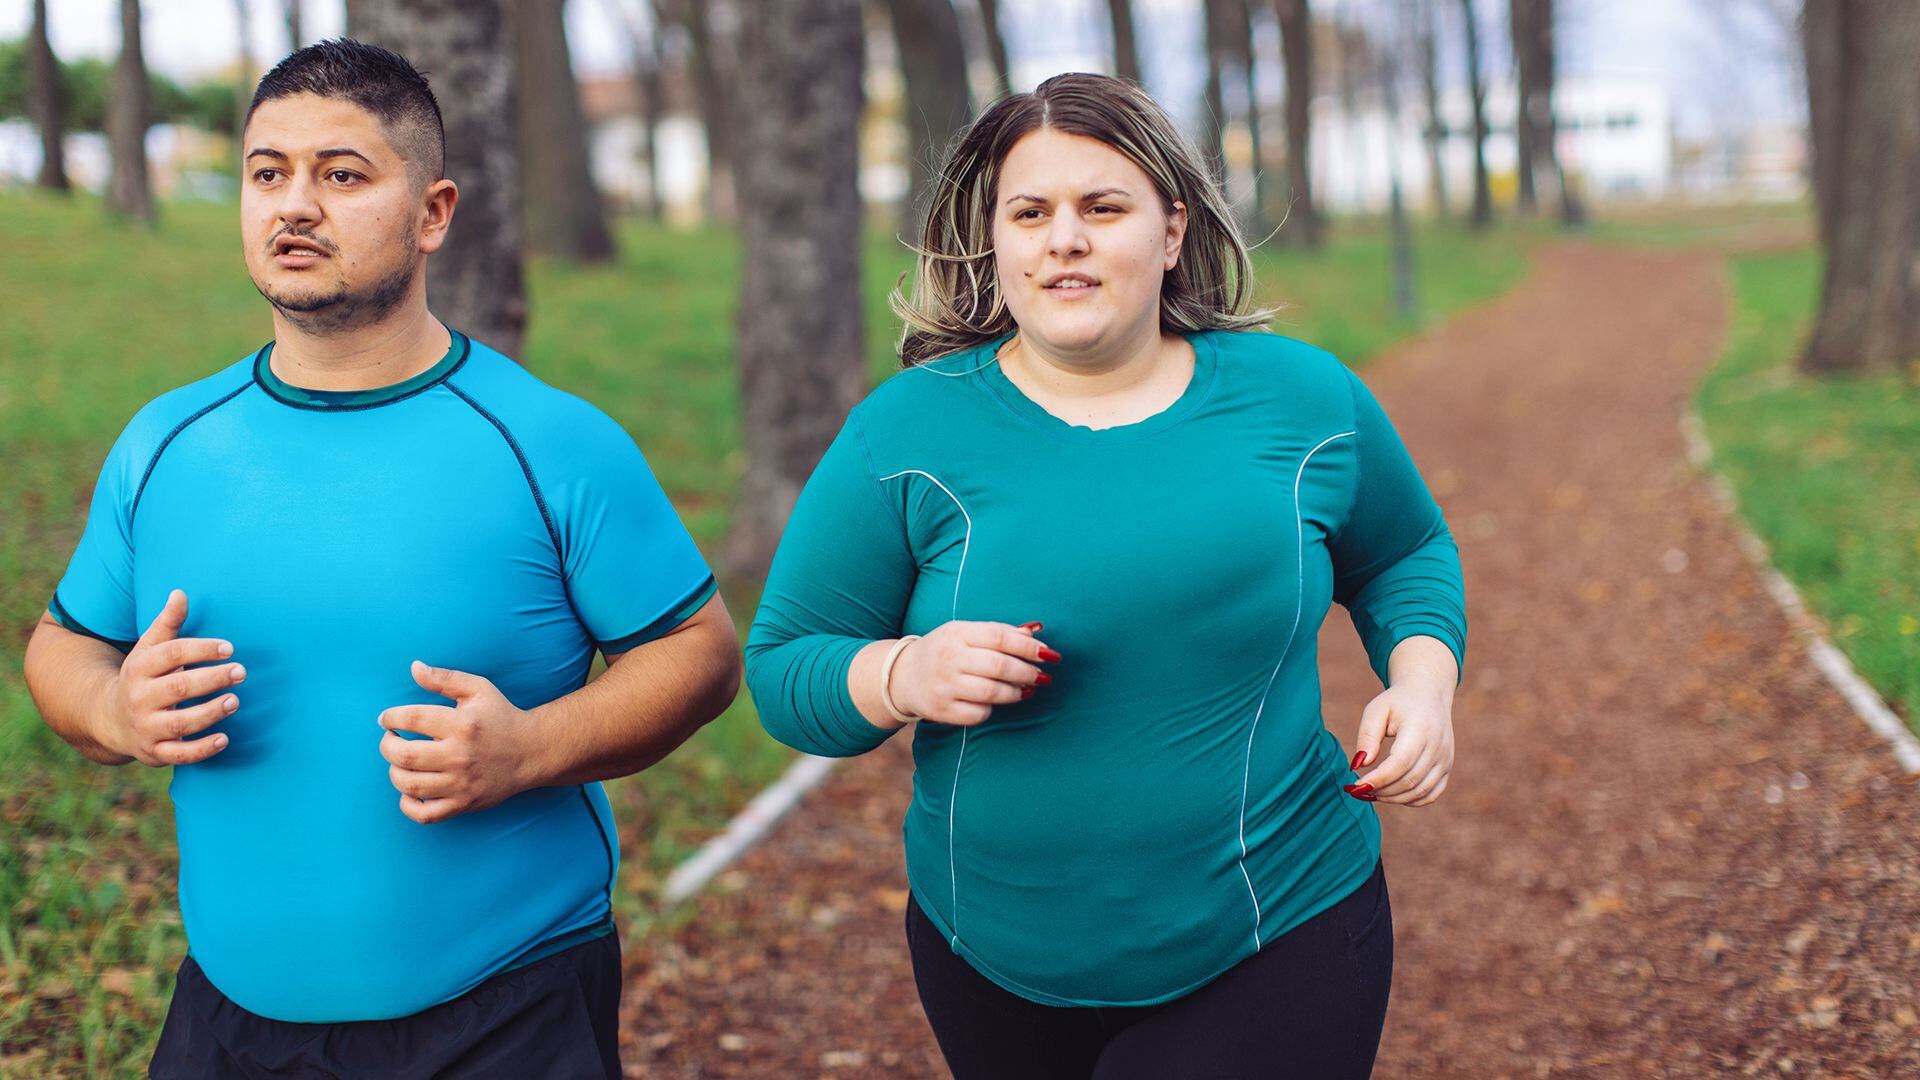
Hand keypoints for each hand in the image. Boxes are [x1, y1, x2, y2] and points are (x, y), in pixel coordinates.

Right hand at [102, 589, 242, 766]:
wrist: (110, 718)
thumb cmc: (143, 677)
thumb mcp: (148, 649)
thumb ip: (167, 624)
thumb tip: (181, 592)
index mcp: (140, 668)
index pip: (170, 655)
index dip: (200, 649)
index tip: (229, 647)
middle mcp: (140, 698)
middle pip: (177, 688)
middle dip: (211, 679)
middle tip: (241, 671)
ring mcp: (146, 726)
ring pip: (179, 723)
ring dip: (209, 713)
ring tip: (235, 701)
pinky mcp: (154, 751)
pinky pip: (178, 754)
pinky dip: (201, 750)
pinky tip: (225, 739)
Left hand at [378, 661, 536, 823]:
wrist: (532, 752)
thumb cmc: (501, 717)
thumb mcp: (479, 689)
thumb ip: (445, 678)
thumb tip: (414, 667)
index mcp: (463, 724)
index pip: (412, 718)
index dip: (391, 717)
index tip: (387, 719)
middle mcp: (461, 755)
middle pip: (404, 755)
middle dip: (387, 745)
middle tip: (390, 739)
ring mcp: (462, 783)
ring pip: (410, 785)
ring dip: (394, 772)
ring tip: (399, 762)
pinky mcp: (464, 803)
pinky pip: (425, 814)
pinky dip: (408, 805)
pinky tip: (409, 792)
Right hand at [890, 620, 1056, 726]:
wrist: (902, 676)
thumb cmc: (944, 651)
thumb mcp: (965, 633)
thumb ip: (999, 632)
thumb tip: (1036, 631)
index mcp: (957, 633)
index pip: (1000, 637)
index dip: (1029, 647)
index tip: (1049, 654)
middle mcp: (949, 657)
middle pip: (1000, 666)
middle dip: (1028, 672)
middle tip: (1042, 676)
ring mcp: (944, 685)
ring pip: (992, 692)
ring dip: (1016, 692)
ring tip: (1026, 690)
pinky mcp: (941, 710)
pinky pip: (978, 713)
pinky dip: (991, 709)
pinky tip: (994, 702)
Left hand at [1346, 676, 1453, 806]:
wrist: (1428, 695)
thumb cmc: (1397, 703)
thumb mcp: (1376, 710)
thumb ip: (1367, 736)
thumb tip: (1358, 765)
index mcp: (1420, 728)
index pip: (1401, 762)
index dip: (1379, 778)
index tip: (1356, 786)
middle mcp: (1438, 746)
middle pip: (1410, 780)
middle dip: (1382, 790)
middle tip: (1360, 791)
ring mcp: (1446, 759)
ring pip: (1421, 791)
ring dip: (1394, 798)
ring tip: (1372, 792)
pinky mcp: (1447, 767)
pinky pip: (1432, 794)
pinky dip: (1411, 800)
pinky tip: (1392, 795)